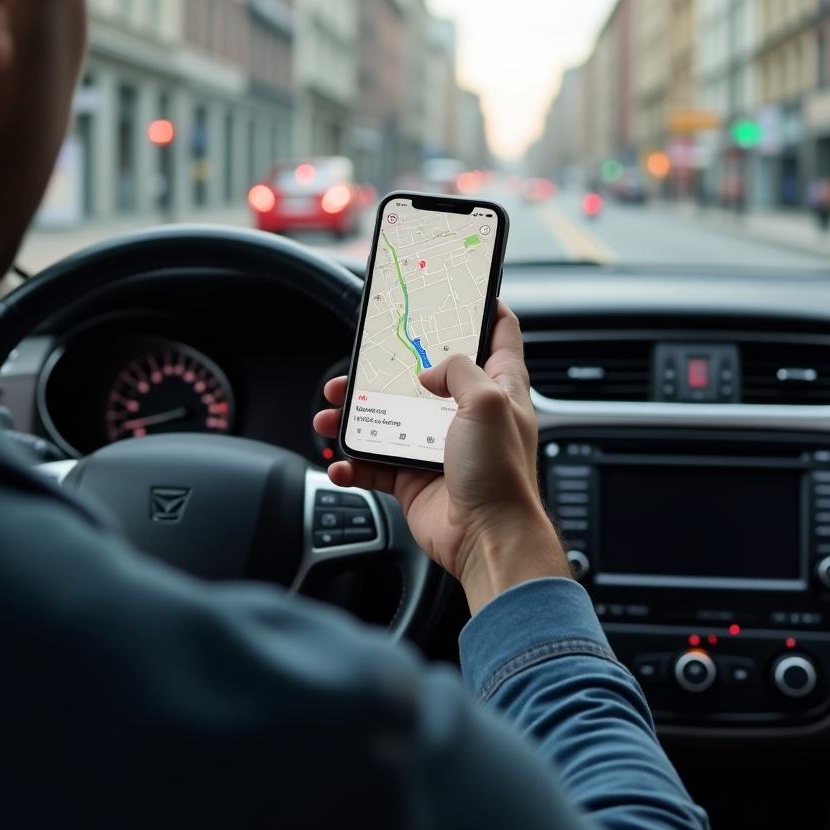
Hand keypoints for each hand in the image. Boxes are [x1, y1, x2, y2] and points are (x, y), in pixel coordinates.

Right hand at [313, 302, 569, 614]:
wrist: (487, 540)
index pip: (498, 333)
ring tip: (328, 412)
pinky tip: (339, 462)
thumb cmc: (501, 475)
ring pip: (387, 418)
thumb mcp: (486, 402)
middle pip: (423, 375)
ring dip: (353, 414)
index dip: (482, 306)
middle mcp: (466, 414)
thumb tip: (428, 372)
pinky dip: (352, 463)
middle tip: (359, 359)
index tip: (458, 288)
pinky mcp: (414, 478)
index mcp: (497, 388)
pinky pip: (373, 465)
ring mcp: (437, 446)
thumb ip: (457, 370)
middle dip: (386, 366)